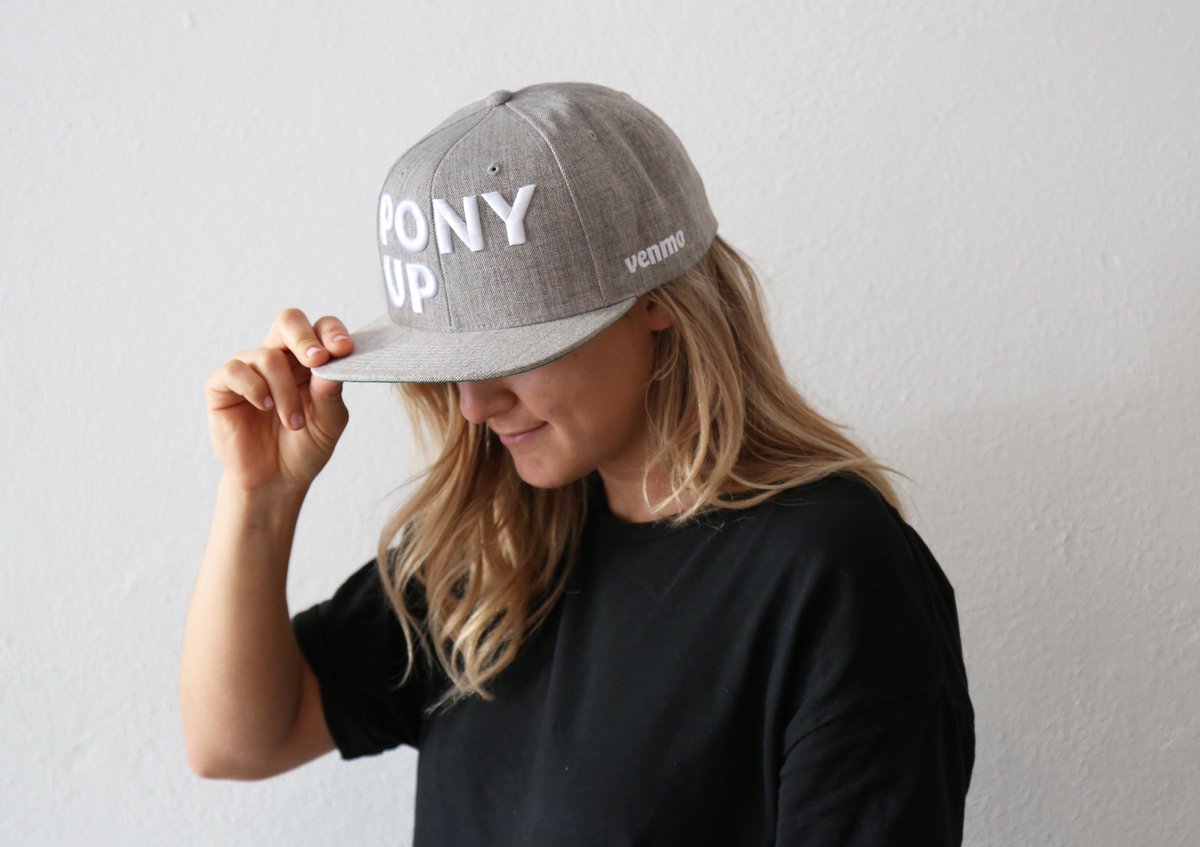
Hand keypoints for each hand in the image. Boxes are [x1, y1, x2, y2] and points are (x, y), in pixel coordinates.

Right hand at [205, 308, 353, 493]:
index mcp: (309, 361)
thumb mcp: (329, 422)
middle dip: (304, 338)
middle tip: (317, 361)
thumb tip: (332, 362)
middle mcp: (279, 358)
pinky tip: (264, 408)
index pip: (320, 328)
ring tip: (294, 422)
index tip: (344, 349)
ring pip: (267, 356)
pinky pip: (235, 371)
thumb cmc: (305, 447)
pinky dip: (254, 388)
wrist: (276, 481)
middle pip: (288, 321)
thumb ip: (331, 393)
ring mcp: (249, 369)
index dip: (332, 332)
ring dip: (285, 391)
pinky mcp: (222, 386)